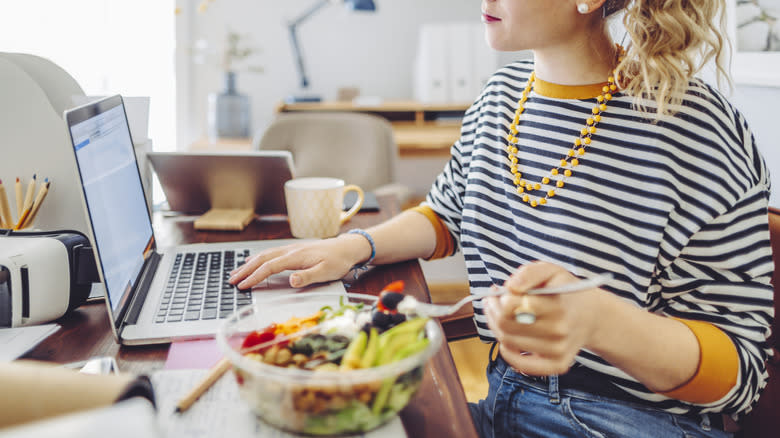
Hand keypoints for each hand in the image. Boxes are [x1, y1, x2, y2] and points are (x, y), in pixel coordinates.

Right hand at [228, 234, 368, 288]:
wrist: (346, 248)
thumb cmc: (338, 261)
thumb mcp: (326, 272)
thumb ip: (308, 276)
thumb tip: (291, 280)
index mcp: (295, 257)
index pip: (269, 267)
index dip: (254, 277)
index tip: (242, 285)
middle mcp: (290, 251)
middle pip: (262, 259)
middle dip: (245, 270)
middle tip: (231, 280)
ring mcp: (290, 249)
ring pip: (264, 255)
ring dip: (248, 263)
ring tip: (236, 272)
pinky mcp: (293, 250)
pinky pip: (270, 253)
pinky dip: (257, 258)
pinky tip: (252, 261)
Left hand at [484, 261, 607, 375]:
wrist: (591, 315)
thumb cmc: (564, 291)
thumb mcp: (550, 271)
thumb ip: (529, 273)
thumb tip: (511, 287)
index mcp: (557, 305)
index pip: (511, 305)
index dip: (498, 297)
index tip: (498, 291)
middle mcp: (559, 330)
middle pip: (506, 324)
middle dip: (492, 310)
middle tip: (493, 301)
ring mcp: (558, 350)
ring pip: (508, 342)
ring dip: (496, 327)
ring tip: (499, 314)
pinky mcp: (558, 365)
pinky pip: (522, 365)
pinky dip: (507, 352)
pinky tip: (507, 339)